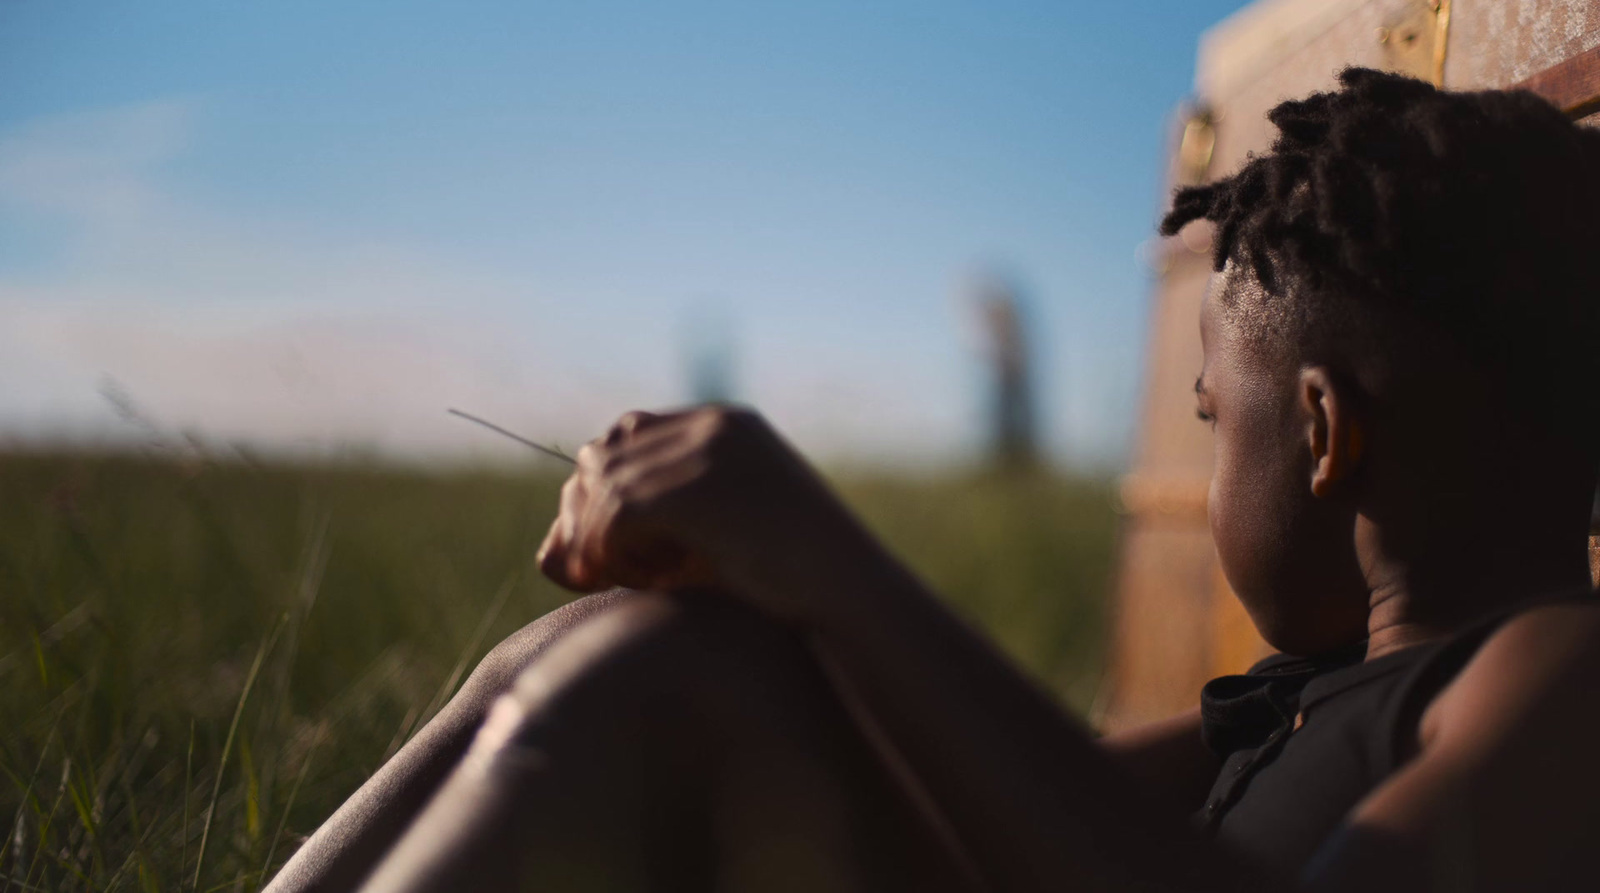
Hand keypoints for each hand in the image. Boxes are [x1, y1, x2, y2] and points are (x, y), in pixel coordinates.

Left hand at [535, 406, 874, 624]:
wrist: (853, 600)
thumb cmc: (791, 587)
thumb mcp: (707, 550)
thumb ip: (636, 538)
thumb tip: (545, 555)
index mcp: (728, 427)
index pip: (627, 434)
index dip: (602, 489)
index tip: (603, 549)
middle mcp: (714, 427)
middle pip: (604, 454)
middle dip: (586, 515)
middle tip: (596, 573)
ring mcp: (708, 453)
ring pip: (603, 487)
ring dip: (600, 541)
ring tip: (629, 583)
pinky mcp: (699, 489)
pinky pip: (616, 515)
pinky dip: (614, 553)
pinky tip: (648, 584)